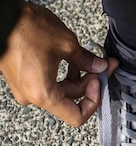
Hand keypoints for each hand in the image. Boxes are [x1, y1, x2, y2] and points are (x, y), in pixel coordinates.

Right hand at [0, 2, 116, 126]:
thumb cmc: (25, 28)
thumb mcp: (66, 44)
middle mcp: (32, 96)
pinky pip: (48, 82)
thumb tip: (100, 67)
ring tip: (90, 58)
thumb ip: (87, 61)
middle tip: (103, 65)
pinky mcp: (22, 78)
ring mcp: (25, 87)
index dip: (93, 101)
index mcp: (43, 94)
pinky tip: (72, 58)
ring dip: (78, 76)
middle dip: (89, 82)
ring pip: (61, 89)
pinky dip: (63, 72)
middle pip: (70, 100)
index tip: (98, 82)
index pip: (76, 117)